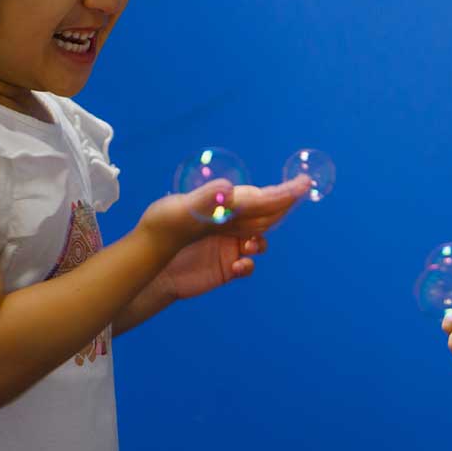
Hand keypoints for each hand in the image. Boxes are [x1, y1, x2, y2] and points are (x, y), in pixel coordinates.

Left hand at [138, 175, 311, 271]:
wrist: (148, 266)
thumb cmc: (160, 228)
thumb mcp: (179, 210)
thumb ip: (206, 201)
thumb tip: (231, 190)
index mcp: (224, 204)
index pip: (258, 197)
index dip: (282, 192)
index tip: (303, 184)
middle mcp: (231, 222)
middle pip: (265, 215)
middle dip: (281, 211)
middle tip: (295, 205)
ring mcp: (230, 244)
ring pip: (260, 239)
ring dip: (260, 242)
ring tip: (248, 247)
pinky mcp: (226, 266)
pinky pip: (248, 264)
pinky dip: (248, 264)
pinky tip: (238, 265)